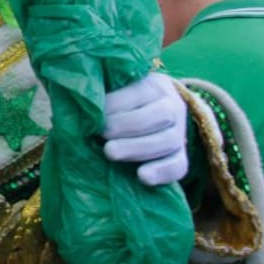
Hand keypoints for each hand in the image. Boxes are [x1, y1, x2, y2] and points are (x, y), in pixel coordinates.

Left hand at [102, 71, 186, 185]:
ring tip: (109, 153)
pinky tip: (142, 177)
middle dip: (128, 125)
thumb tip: (82, 106)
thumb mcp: (114, 92)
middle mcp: (173, 106)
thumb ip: (102, 97)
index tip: (94, 114)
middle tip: (102, 134)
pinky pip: (180, 166)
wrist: (145, 120)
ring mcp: (179, 133)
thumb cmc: (119, 104)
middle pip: (161, 114)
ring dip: (137, 148)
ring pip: (169, 140)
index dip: (117, 104)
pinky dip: (162, 172)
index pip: (142, 92)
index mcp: (155, 86)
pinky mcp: (181, 157)